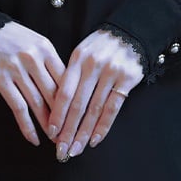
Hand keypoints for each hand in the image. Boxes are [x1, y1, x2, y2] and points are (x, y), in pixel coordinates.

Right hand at [0, 21, 65, 145]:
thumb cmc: (14, 38)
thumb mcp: (37, 42)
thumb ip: (50, 62)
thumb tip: (67, 88)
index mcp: (45, 49)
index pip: (65, 78)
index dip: (73, 100)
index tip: (78, 116)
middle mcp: (33, 59)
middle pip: (53, 93)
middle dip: (63, 116)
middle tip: (70, 133)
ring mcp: (17, 70)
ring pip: (37, 103)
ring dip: (47, 124)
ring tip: (55, 138)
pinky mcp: (2, 81)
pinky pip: (18, 107)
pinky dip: (27, 126)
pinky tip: (33, 138)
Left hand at [48, 29, 142, 161]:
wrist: (129, 30)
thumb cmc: (100, 45)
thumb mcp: (82, 52)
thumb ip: (71, 75)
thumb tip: (56, 106)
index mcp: (78, 59)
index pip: (64, 92)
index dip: (57, 115)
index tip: (51, 133)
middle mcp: (93, 66)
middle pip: (78, 104)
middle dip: (68, 130)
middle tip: (61, 150)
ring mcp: (111, 73)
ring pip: (95, 109)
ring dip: (84, 133)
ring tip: (76, 149)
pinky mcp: (127, 79)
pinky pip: (113, 107)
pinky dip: (103, 126)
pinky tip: (95, 139)